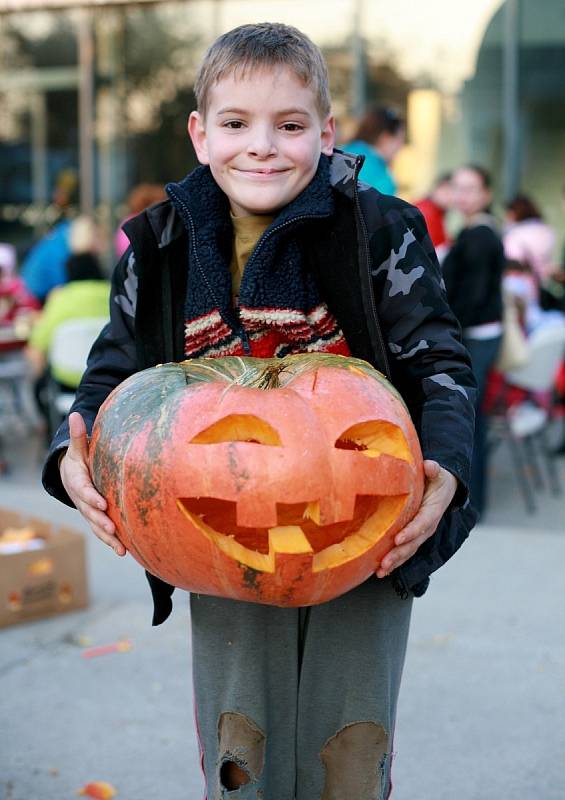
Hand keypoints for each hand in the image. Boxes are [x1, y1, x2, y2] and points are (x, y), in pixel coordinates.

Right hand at [60, 411, 126, 556]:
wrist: (71, 477)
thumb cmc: (80, 461)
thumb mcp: (78, 449)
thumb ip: (80, 436)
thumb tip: (75, 415)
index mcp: (78, 482)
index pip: (84, 491)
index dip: (92, 498)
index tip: (102, 503)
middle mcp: (83, 501)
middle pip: (91, 513)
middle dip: (101, 521)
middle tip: (112, 529)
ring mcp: (89, 512)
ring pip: (97, 527)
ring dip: (108, 538)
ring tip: (121, 549)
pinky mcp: (97, 519)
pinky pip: (104, 532)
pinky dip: (113, 542)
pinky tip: (126, 552)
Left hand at [375, 460, 456, 578]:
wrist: (444, 490)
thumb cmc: (437, 480)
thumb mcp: (438, 473)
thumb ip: (433, 470)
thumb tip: (429, 466)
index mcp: (433, 511)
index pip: (422, 524)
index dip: (411, 532)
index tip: (397, 539)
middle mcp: (427, 527)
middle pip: (413, 544)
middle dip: (398, 554)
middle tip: (384, 563)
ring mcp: (420, 535)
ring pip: (407, 552)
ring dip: (394, 563)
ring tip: (380, 572)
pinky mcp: (413, 538)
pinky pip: (404, 552)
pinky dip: (393, 563)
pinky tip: (380, 571)